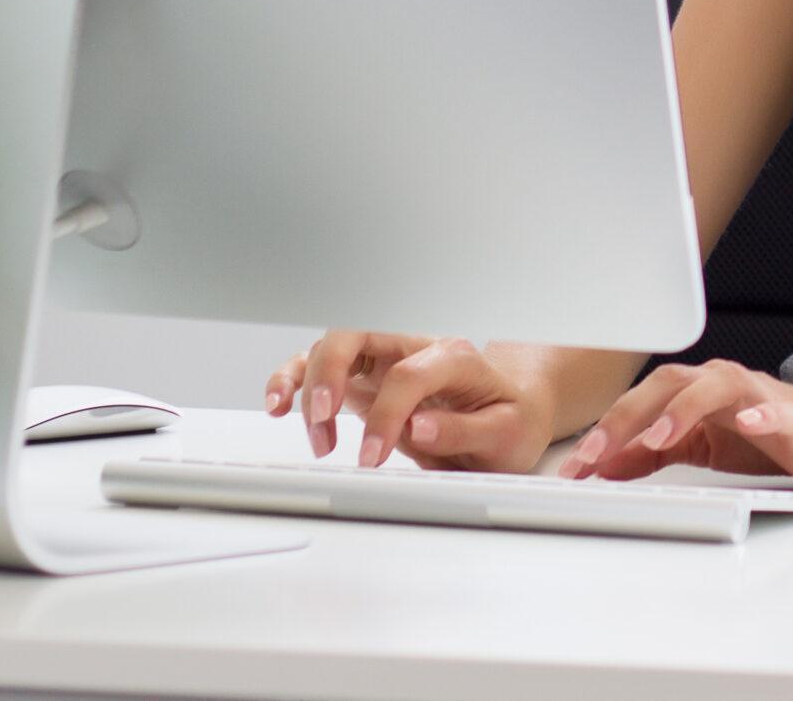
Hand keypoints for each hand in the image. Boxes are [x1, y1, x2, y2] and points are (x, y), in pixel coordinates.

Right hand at [264, 330, 553, 473]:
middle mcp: (415, 348)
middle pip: (358, 335)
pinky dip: (293, 381)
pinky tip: (278, 405)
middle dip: (330, 373)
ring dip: (307, 384)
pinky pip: (320, 369)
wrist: (515, 412)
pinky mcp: (365, 378)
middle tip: (323, 421)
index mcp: (455, 357)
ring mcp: (386, 360)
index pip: (409, 374)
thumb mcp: (507, 433)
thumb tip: (418, 426)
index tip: (373, 457)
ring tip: (310, 428)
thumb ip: (464, 430)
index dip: (386, 415)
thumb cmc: (512, 418)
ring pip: (331, 348)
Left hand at [560, 357, 792, 496]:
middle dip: (627, 418)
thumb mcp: (708, 449)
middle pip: (669, 383)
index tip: (572, 470)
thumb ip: (657, 454)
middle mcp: (726, 388)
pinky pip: (777, 408)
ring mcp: (762, 398)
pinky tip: (747, 422)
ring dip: (683, 408)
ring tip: (655, 439)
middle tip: (594, 455)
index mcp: (700, 396)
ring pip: (716, 385)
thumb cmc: (784, 440)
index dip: (605, 431)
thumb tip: (605, 465)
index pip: (643, 403)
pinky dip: (760, 411)